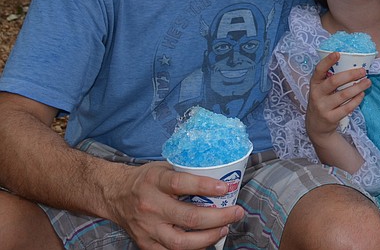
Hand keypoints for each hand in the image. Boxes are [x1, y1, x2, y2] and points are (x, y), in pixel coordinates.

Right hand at [104, 161, 242, 249]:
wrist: (114, 195)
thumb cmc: (145, 180)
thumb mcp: (164, 167)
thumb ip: (187, 172)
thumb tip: (220, 175)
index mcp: (154, 182)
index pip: (181, 184)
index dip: (205, 187)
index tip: (225, 188)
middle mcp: (150, 206)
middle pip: (188, 217)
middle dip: (218, 217)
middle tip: (235, 212)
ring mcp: (147, 228)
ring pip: (181, 242)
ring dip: (209, 237)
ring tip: (224, 228)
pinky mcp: (146, 244)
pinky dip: (193, 248)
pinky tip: (206, 240)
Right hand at [305, 51, 369, 140]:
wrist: (316, 126)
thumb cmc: (322, 101)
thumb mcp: (321, 89)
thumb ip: (330, 79)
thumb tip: (352, 66)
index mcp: (314, 83)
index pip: (319, 70)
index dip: (327, 61)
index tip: (338, 54)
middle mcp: (316, 94)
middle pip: (334, 81)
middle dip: (350, 75)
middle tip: (363, 71)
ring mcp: (322, 107)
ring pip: (343, 95)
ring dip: (357, 87)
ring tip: (368, 82)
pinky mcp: (330, 117)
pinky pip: (347, 108)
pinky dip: (356, 100)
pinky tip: (362, 94)